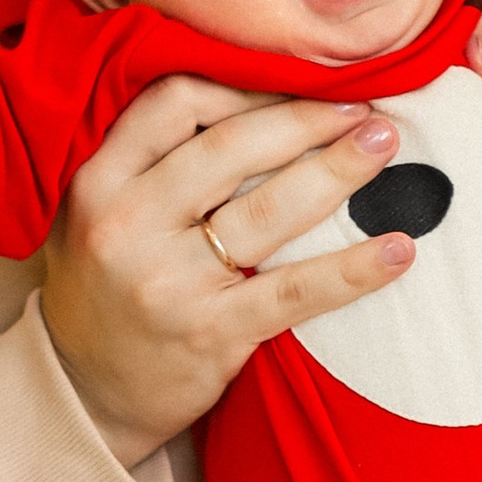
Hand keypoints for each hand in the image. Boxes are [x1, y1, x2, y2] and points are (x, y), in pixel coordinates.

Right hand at [41, 75, 414, 464]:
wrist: (82, 396)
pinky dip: (353, 269)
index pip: (176, 103)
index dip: (244, 85)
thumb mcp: (94, 214)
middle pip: (232, 145)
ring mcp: (167, 281)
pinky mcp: (209, 333)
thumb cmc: (102, 294)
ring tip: (383, 144)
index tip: (295, 84)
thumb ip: (148, 162)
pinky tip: (399, 250)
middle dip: (307, 118)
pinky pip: (294, 291)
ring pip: (268, 209)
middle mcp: (126, 224)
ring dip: (338, 170)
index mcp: (98, 182)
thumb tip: (253, 101)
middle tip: (363, 107)